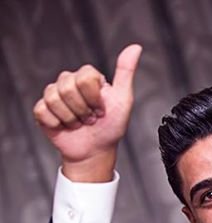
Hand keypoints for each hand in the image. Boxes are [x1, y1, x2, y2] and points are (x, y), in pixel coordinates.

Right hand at [33, 44, 142, 181]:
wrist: (95, 152)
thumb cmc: (110, 128)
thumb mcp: (123, 101)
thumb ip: (126, 73)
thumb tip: (135, 48)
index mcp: (87, 77)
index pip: (84, 78)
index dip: (94, 99)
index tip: (102, 110)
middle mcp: (69, 81)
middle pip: (67, 87)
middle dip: (82, 110)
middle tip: (91, 119)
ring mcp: (54, 95)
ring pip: (54, 99)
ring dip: (71, 119)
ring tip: (79, 123)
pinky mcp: (43, 110)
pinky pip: (43, 111)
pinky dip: (56, 124)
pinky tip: (65, 127)